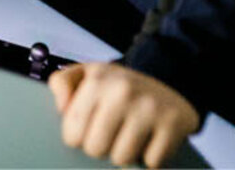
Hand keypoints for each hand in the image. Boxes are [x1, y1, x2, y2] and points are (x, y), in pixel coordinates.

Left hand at [48, 62, 199, 168]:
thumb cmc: (119, 84)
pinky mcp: (173, 124)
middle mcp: (122, 92)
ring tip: (129, 134)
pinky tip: (150, 138)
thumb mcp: (86, 73)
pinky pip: (151, 162)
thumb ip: (61, 84)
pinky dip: (150, 157)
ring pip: (122, 158)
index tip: (88, 127)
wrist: (168, 76)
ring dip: (125, 152)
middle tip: (111, 131)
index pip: (73, 135)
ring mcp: (149, 108)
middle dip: (101, 146)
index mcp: (97, 80)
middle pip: (96, 149)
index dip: (78, 137)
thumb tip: (62, 108)